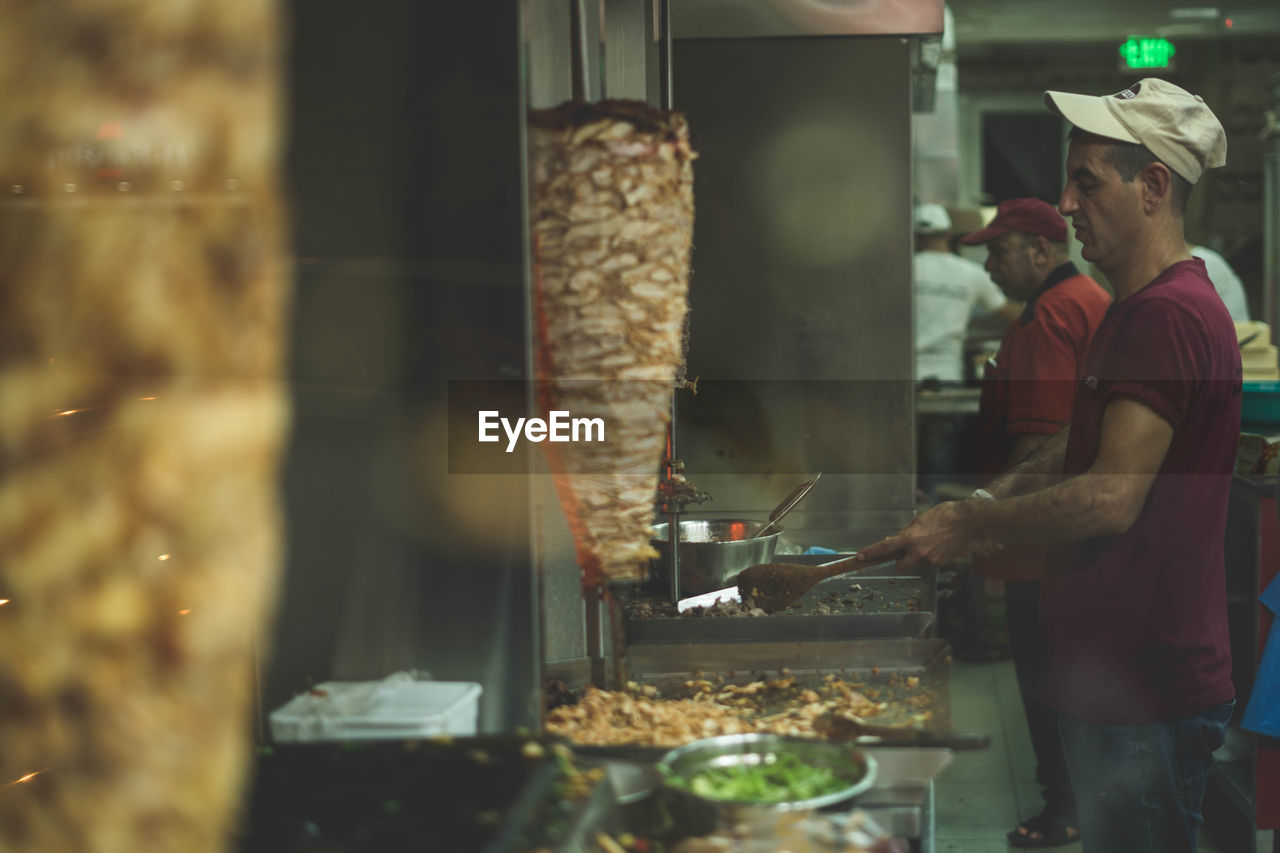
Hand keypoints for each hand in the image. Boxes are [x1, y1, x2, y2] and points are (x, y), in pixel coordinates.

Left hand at [855, 501, 976, 572]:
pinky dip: (929, 556)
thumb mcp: (921, 519)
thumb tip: (898, 539)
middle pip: (900, 567)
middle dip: (900, 562)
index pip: (885, 547)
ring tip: (928, 543)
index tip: (861, 557)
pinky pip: (929, 562)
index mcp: (911, 538)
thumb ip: (908, 531)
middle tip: (904, 552)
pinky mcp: (941, 563)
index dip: (871, 552)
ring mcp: (931, 559)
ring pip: (916, 564)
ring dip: (916, 558)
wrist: (970, 523)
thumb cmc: (946, 516)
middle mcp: (919, 552)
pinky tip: (938, 545)